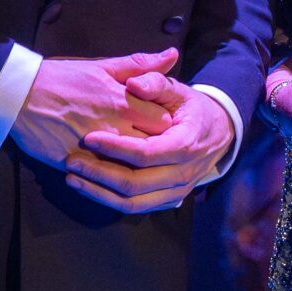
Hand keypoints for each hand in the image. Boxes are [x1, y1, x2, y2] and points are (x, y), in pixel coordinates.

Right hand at [8, 49, 178, 172]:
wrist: (19, 95)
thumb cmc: (62, 78)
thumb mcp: (103, 66)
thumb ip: (140, 65)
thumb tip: (173, 55)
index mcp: (124, 102)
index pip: (164, 122)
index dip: (166, 126)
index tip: (161, 127)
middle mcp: (114, 127)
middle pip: (151, 147)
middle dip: (154, 148)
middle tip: (152, 147)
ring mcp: (94, 148)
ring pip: (127, 166)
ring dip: (131, 165)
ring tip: (128, 160)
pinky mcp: (75, 162)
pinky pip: (99, 177)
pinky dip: (105, 176)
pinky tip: (106, 171)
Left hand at [65, 75, 236, 212]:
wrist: (219, 134)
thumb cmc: (192, 109)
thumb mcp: (179, 90)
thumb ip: (156, 82)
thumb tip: (132, 84)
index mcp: (185, 145)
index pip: (146, 153)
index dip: (115, 148)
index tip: (88, 138)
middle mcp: (182, 174)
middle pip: (135, 183)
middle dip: (99, 174)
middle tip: (72, 161)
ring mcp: (176, 191)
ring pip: (132, 202)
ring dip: (99, 193)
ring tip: (72, 178)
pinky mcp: (168, 200)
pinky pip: (135, 208)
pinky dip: (109, 200)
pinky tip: (88, 187)